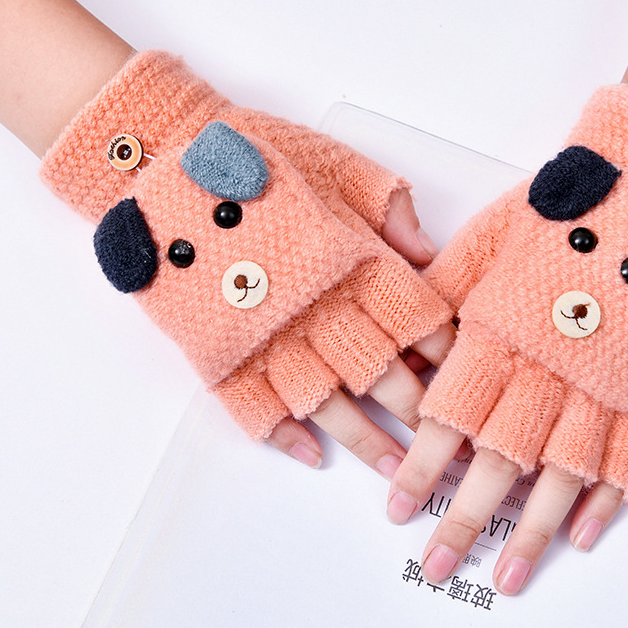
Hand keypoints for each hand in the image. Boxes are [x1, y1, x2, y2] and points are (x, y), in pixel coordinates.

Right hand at [42, 52, 454, 477]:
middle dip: (416, 412)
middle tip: (449, 448)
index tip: (464, 382)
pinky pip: (251, 404)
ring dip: (363, 440)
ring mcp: (261, 330)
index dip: (442, 354)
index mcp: (347, 257)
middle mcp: (312, 302)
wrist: (164, 154)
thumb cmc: (256, 156)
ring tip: (396, 472)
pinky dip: (280, 434)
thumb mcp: (334, 161)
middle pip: (378, 369)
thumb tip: (429, 254)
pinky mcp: (214, 347)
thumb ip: (386, 205)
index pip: (412, 317)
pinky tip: (310, 455)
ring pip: (324, 400)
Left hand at [387, 84, 627, 590]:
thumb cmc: (553, 213)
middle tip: (437, 564)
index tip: (399, 508)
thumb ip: (440, 300)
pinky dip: (608, 497)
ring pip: (563, 471)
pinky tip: (583, 532)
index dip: (422, 468)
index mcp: (499, 331)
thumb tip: (402, 348)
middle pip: (500, 458)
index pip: (451, 417)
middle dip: (464, 517)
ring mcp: (600, 380)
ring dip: (534, 529)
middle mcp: (546, 365)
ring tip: (510, 575)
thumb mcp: (481, 245)